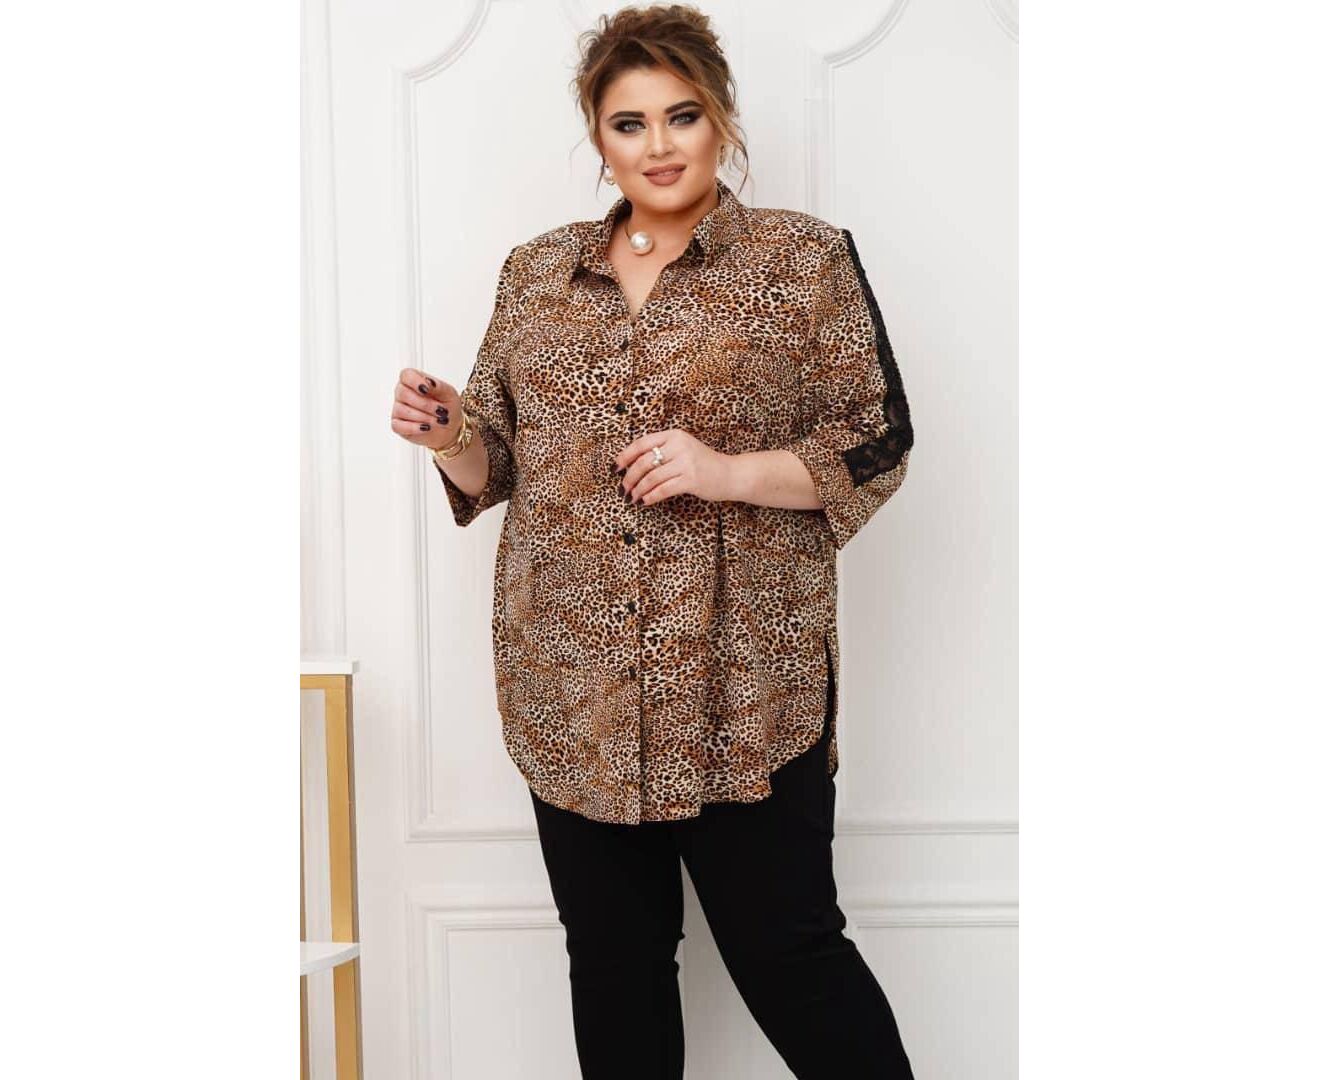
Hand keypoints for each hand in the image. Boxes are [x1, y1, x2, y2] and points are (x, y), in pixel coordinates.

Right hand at [391, 368, 462, 450]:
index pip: (406, 375)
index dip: (415, 381)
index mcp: (415, 381)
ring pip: (402, 410)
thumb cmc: (447, 407)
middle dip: (425, 404)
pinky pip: (399, 426)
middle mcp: (403, 393)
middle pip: (403, 393)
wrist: (450, 428)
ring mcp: (398, 409)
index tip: (426, 389)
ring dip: (424, 417)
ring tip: (438, 421)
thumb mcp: (449, 394)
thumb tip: (428, 382)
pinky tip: (426, 427)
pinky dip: (415, 427)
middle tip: (441, 411)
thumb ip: (439, 386)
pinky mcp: (397, 425)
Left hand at [615, 428, 733, 505]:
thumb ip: (662, 451)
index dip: (625, 456)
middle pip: (644, 462)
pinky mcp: (691, 479)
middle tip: (623, 489)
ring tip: (631, 498)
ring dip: (638, 490)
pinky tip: (645, 501)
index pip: (642, 443)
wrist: (730, 473)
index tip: (615, 468)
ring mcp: (686, 463)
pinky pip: (663, 489)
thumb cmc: (702, 463)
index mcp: (674, 435)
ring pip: (652, 477)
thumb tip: (631, 466)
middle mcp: (679, 446)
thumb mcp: (682, 449)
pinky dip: (651, 497)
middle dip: (629, 478)